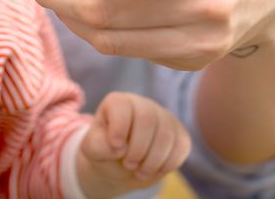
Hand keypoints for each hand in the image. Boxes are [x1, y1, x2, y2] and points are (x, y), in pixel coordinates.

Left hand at [76, 92, 190, 198]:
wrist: (123, 165)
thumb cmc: (106, 151)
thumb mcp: (93, 149)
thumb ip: (99, 145)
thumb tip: (120, 147)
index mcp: (118, 102)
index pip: (122, 106)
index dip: (119, 128)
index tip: (115, 147)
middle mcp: (143, 104)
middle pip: (147, 119)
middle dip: (138, 148)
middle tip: (128, 164)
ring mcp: (164, 117)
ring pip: (166, 134)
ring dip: (152, 160)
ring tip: (139, 172)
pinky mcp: (179, 133)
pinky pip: (181, 145)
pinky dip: (168, 163)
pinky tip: (154, 170)